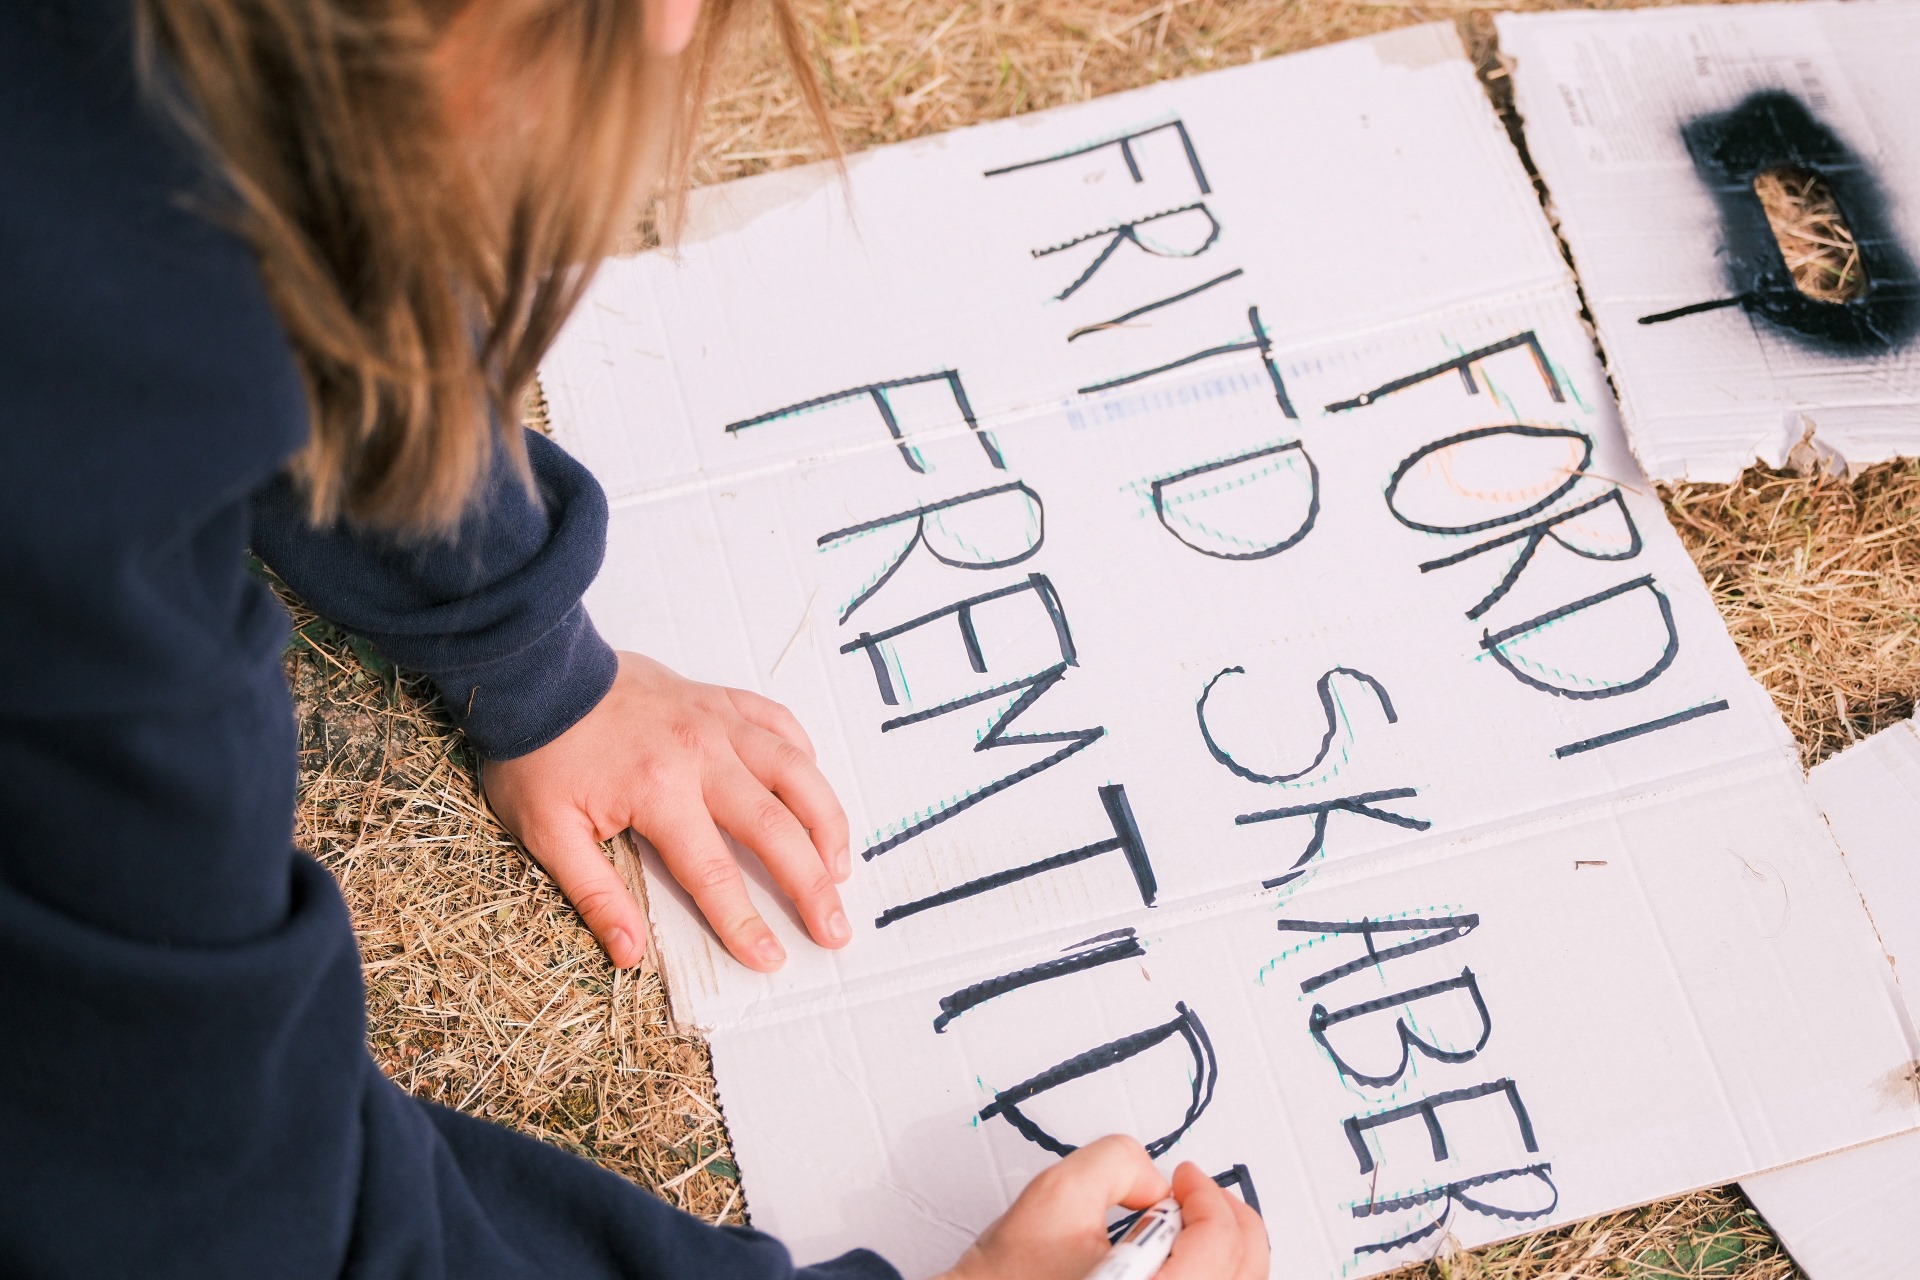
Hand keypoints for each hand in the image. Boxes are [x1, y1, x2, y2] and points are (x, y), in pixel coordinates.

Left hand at [482, 651, 850, 971]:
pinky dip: (804, 753)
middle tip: (835, 928)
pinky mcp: (719, 698)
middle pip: (775, 828)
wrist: (535, 673)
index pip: (714, 874)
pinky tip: (813, 785)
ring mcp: (717, 722)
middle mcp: (702, 755)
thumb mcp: (547, 832)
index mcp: (659, 793)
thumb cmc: (538, 754)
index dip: (745, 922)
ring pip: (795, 771)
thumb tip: (629, 954)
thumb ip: (594, 895)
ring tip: (842, 866)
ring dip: (826, 821)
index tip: (772, 958)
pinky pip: (779, 721)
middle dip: (811, 885)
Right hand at [942, 1136, 1267, 1279]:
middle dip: (1229, 1221)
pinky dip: (1210, 1277)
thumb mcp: (1058, 1194)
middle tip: (1201, 1195)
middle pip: (1245, 1272)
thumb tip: (1156, 1182)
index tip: (1184, 1179)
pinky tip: (1180, 1262)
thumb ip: (1117, 1161)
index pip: (1218, 1240)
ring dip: (1225, 1253)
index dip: (1206, 1193)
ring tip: (1192, 1227)